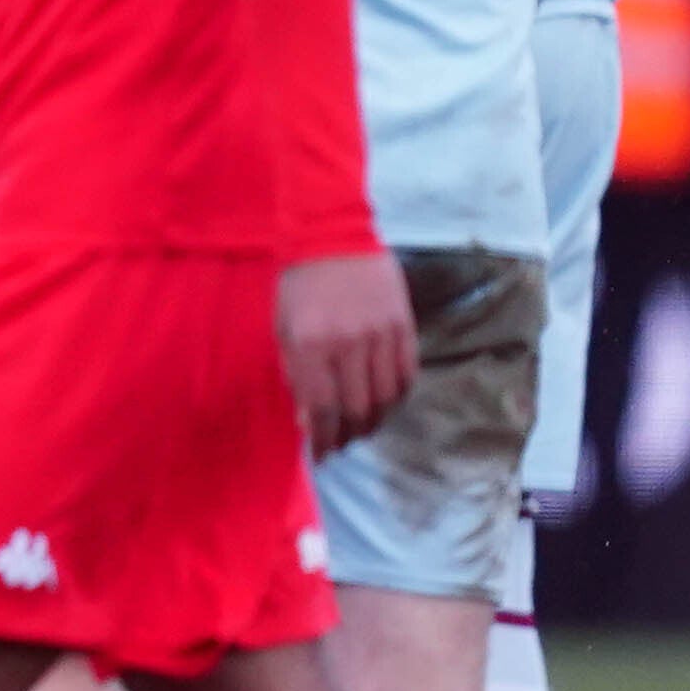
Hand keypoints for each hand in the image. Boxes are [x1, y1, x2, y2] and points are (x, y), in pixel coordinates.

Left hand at [275, 251, 415, 457]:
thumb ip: (295, 376)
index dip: (323, 440)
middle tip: (341, 443)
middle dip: (348, 435)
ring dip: (374, 421)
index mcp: (310, 344)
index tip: (321, 455)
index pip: (322, 409)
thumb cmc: (299, 285)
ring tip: (362, 427)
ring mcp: (380, 333)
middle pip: (357, 409)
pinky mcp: (403, 324)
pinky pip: (406, 374)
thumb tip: (308, 421)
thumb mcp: (283, 329)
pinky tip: (385, 402)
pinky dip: (397, 396)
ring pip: (385, 397)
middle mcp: (348, 343)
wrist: (333, 234)